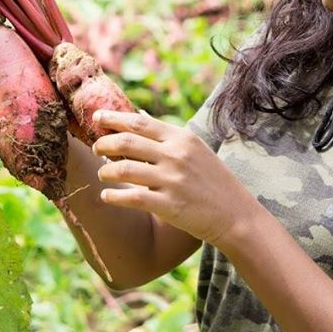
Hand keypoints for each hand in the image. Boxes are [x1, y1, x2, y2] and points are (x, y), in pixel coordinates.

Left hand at [91, 110, 261, 249]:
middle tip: (96, 147)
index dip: (114, 118)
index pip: (139, 122)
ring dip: (105, 170)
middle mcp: (176, 155)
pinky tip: (107, 196)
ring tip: (102, 173)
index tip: (97, 118)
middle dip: (104, 143)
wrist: (235, 215)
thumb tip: (139, 117)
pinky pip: (130, 197)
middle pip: (126, 142)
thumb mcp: (196, 150)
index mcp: (182, 138)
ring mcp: (172, 180)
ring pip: (123, 169)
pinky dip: (113, 196)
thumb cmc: (213, 181)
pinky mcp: (168, 205)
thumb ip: (167, 135)